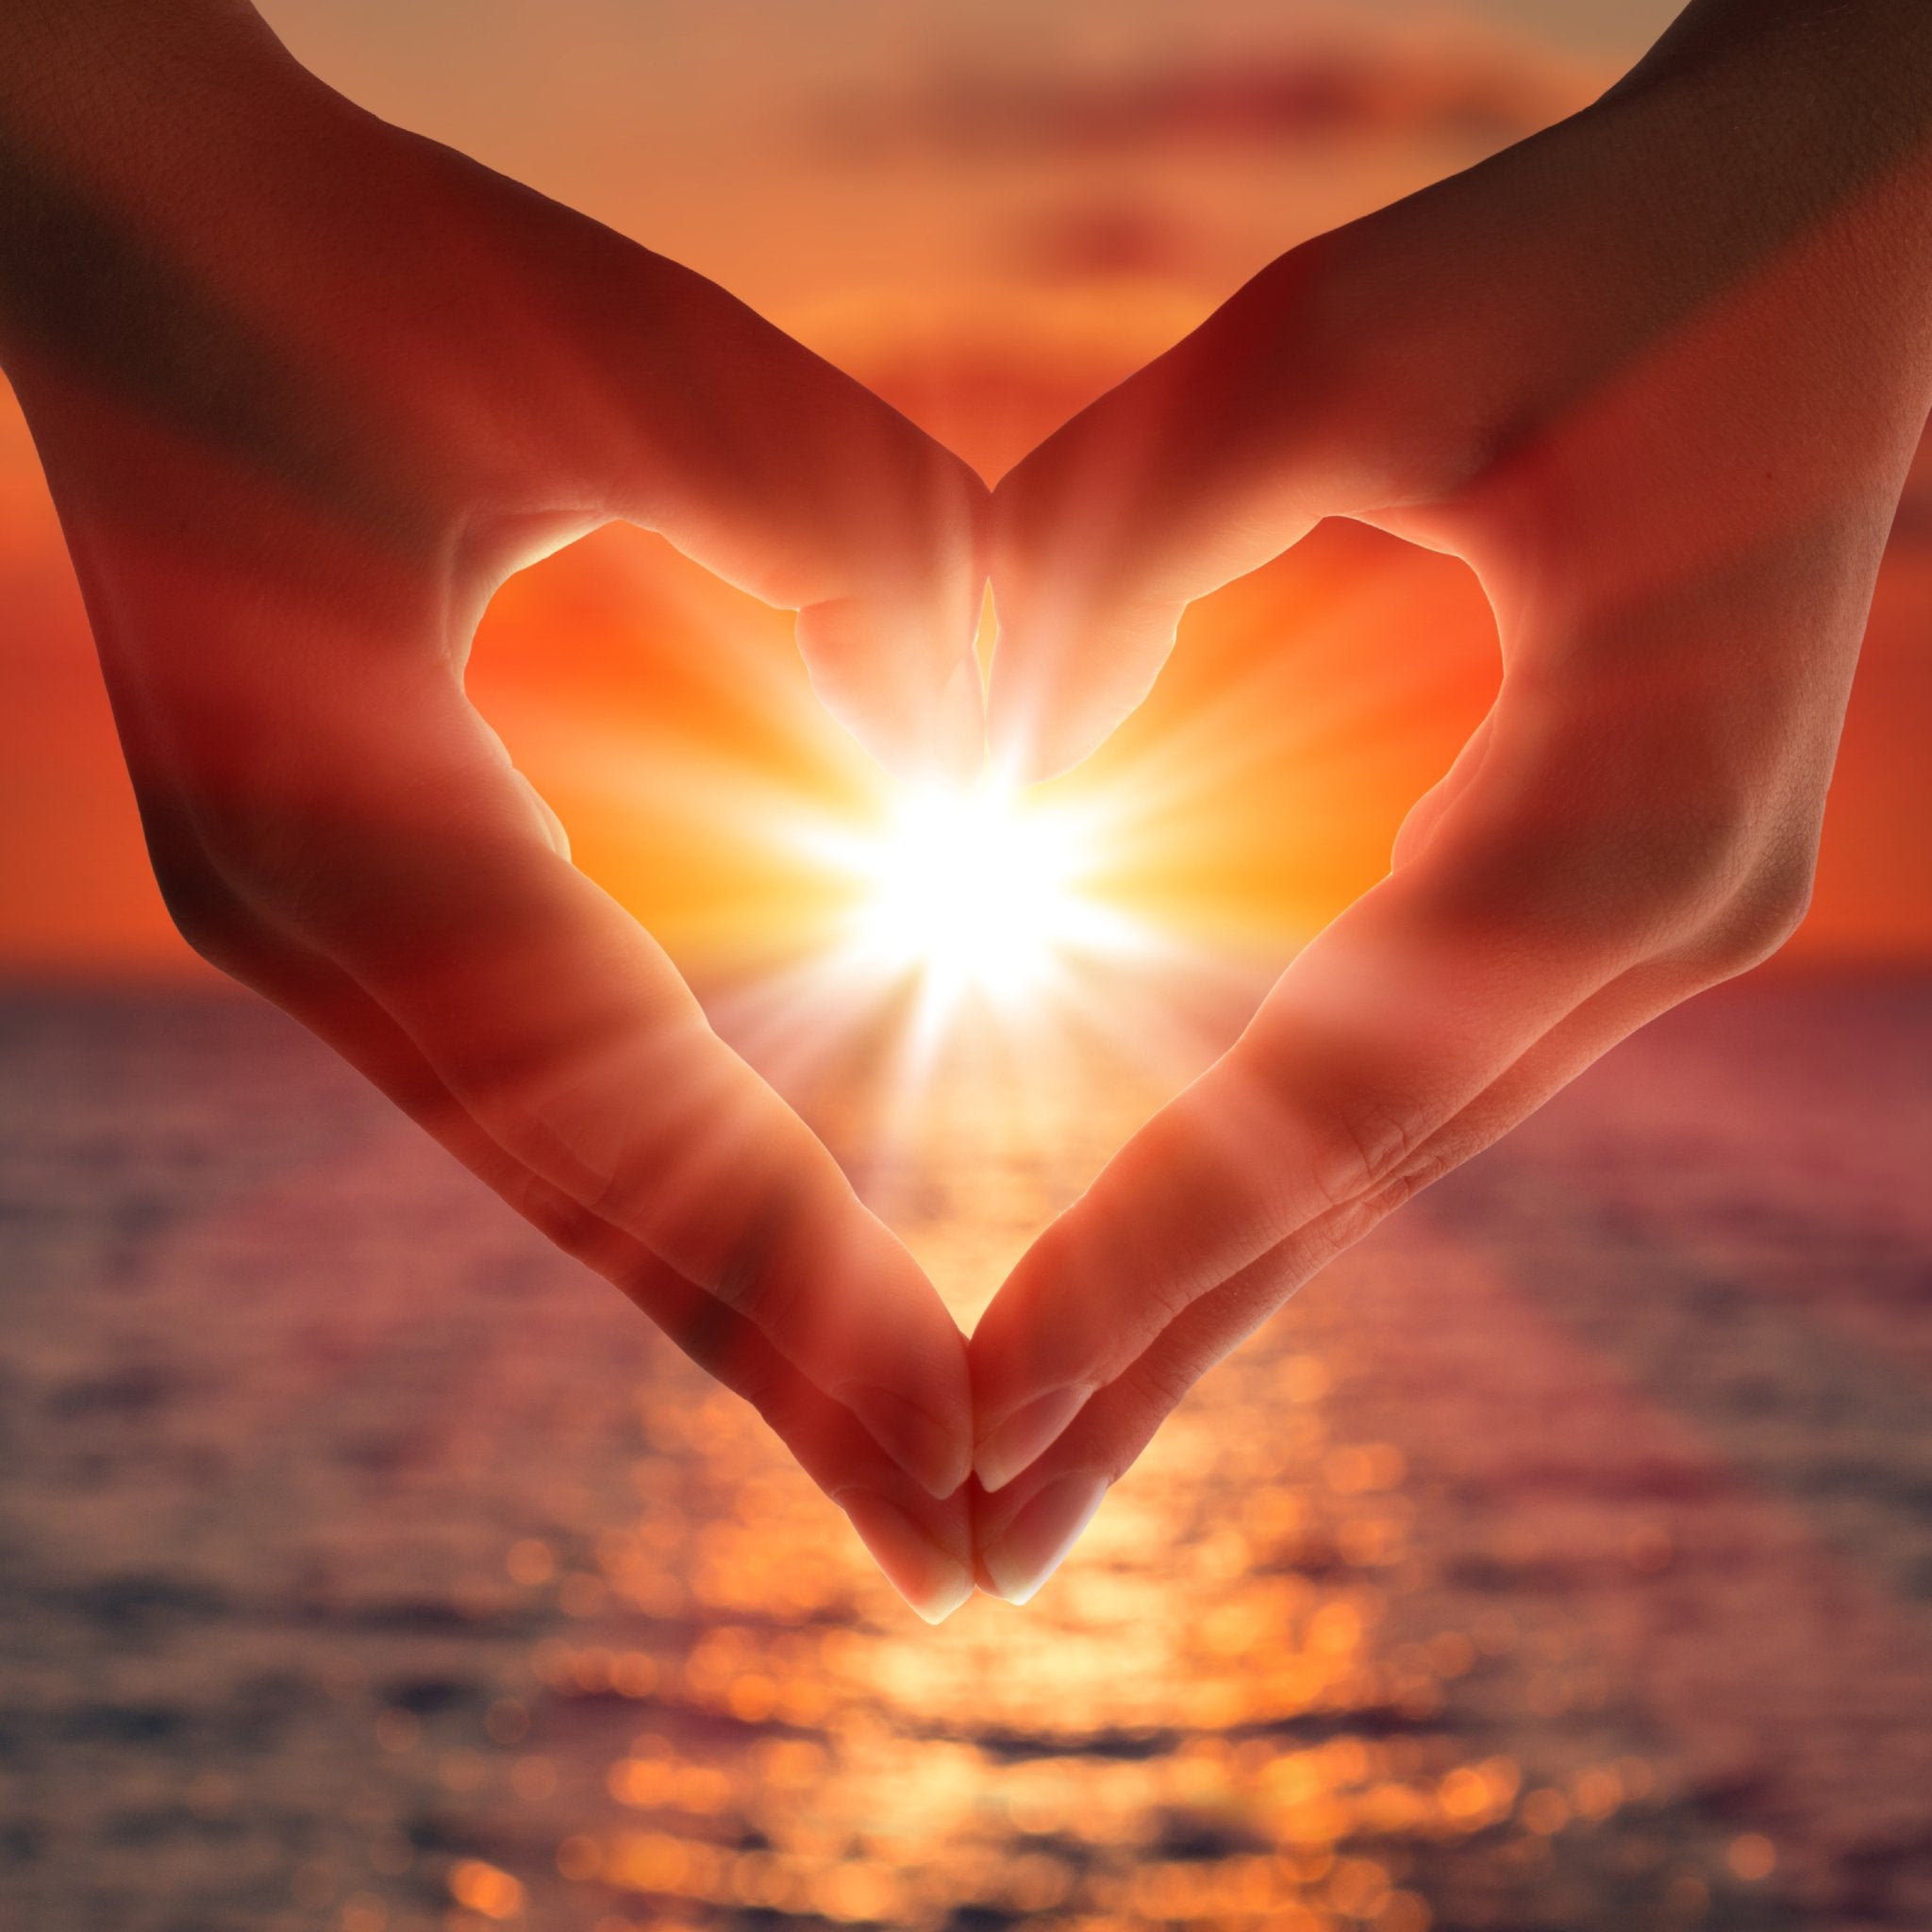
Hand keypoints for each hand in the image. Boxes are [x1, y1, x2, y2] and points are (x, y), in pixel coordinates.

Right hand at [1, 5, 985, 1617]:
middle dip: (785, 1380)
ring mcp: (330, 922)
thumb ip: (842, 505)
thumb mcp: (599, 353)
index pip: (641, 1121)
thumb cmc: (329, 244)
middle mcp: (332, 927)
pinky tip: (784, 1258)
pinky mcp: (363, 882)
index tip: (960, 1452)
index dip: (807, 1293)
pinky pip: (549, 1074)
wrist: (110, 202)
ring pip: (573, 1167)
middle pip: (604, 1207)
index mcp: (361, 834)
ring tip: (894, 1458)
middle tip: (956, 1554)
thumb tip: (990, 713)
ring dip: (737, 1313)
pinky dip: (674, 1181)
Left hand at [966, 0, 1931, 1601]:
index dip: (1146, 1260)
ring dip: (1200, 1298)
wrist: (1854, 214)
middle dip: (1157, 1358)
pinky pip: (1393, 1066)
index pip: (1331, 1097)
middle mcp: (1643, 915)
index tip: (971, 1415)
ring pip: (1371, 1153)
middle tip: (970, 1550)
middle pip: (1352, 1186)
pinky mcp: (1590, 883)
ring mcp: (1633, 916)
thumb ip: (1112, 526)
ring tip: (1029, 1458)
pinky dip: (1257, 1172)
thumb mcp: (1348, 343)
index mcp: (1620, 818)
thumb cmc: (1617, 239)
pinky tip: (1153, 1269)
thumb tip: (906, 721)